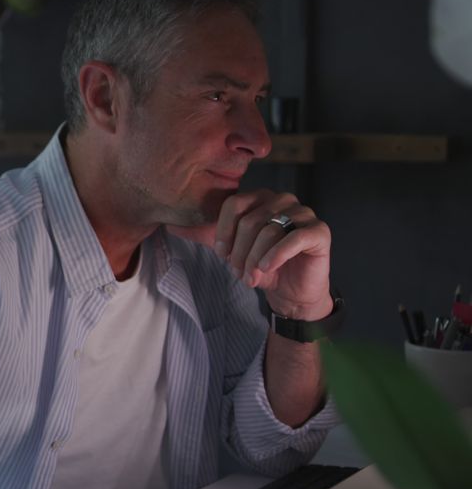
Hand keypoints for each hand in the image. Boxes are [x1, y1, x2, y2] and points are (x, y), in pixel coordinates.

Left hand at [212, 190, 332, 319]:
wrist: (289, 291)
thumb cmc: (259, 265)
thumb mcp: (227, 249)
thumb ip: (202, 234)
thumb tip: (169, 225)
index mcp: (259, 197)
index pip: (233, 204)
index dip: (224, 232)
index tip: (221, 255)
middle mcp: (282, 199)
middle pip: (250, 220)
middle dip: (239, 252)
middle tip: (238, 272)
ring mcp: (303, 213)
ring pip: (269, 231)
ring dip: (254, 259)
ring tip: (251, 277)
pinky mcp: (319, 231)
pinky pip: (294, 239)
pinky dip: (275, 256)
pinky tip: (267, 269)